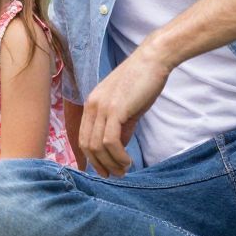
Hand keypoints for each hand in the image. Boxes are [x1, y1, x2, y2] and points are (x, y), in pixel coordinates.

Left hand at [79, 48, 173, 177]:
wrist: (153, 60)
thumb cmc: (142, 82)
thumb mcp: (126, 108)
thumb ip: (120, 128)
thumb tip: (117, 150)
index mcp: (91, 105)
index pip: (83, 138)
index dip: (92, 158)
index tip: (104, 170)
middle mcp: (92, 106)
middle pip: (87, 145)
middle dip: (100, 165)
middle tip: (116, 175)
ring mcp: (101, 107)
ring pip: (97, 146)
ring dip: (111, 163)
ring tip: (124, 170)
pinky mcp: (115, 109)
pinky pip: (109, 141)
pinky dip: (118, 156)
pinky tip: (128, 161)